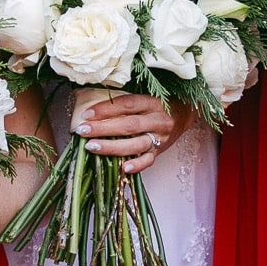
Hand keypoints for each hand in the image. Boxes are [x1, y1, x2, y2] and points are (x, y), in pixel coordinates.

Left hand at [74, 92, 192, 176]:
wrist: (184, 115)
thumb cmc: (156, 105)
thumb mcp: (143, 98)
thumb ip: (120, 101)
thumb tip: (84, 97)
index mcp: (152, 102)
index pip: (127, 104)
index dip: (106, 108)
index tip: (86, 114)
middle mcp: (157, 120)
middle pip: (129, 125)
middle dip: (103, 128)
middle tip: (83, 131)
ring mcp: (159, 138)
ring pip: (136, 144)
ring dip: (112, 147)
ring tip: (92, 147)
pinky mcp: (160, 152)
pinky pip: (148, 161)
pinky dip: (136, 165)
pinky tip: (122, 168)